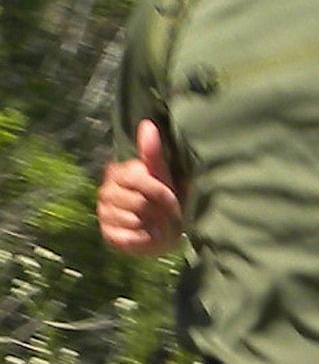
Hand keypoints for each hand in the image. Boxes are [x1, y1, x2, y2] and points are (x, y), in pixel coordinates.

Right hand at [96, 120, 183, 255]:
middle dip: (158, 211)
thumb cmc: (162, 199)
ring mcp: (104, 213)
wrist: (162, 231)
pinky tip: (147, 234)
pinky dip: (144, 239)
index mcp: (117, 173)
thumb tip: (147, 124)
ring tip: (156, 223)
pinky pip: (129, 237)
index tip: (171, 198)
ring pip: (134, 219)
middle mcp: (106, 192)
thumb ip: (153, 152)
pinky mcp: (107, 234)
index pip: (136, 179)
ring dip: (152, 225)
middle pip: (138, 202)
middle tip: (164, 213)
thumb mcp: (161, 173)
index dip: (158, 192)